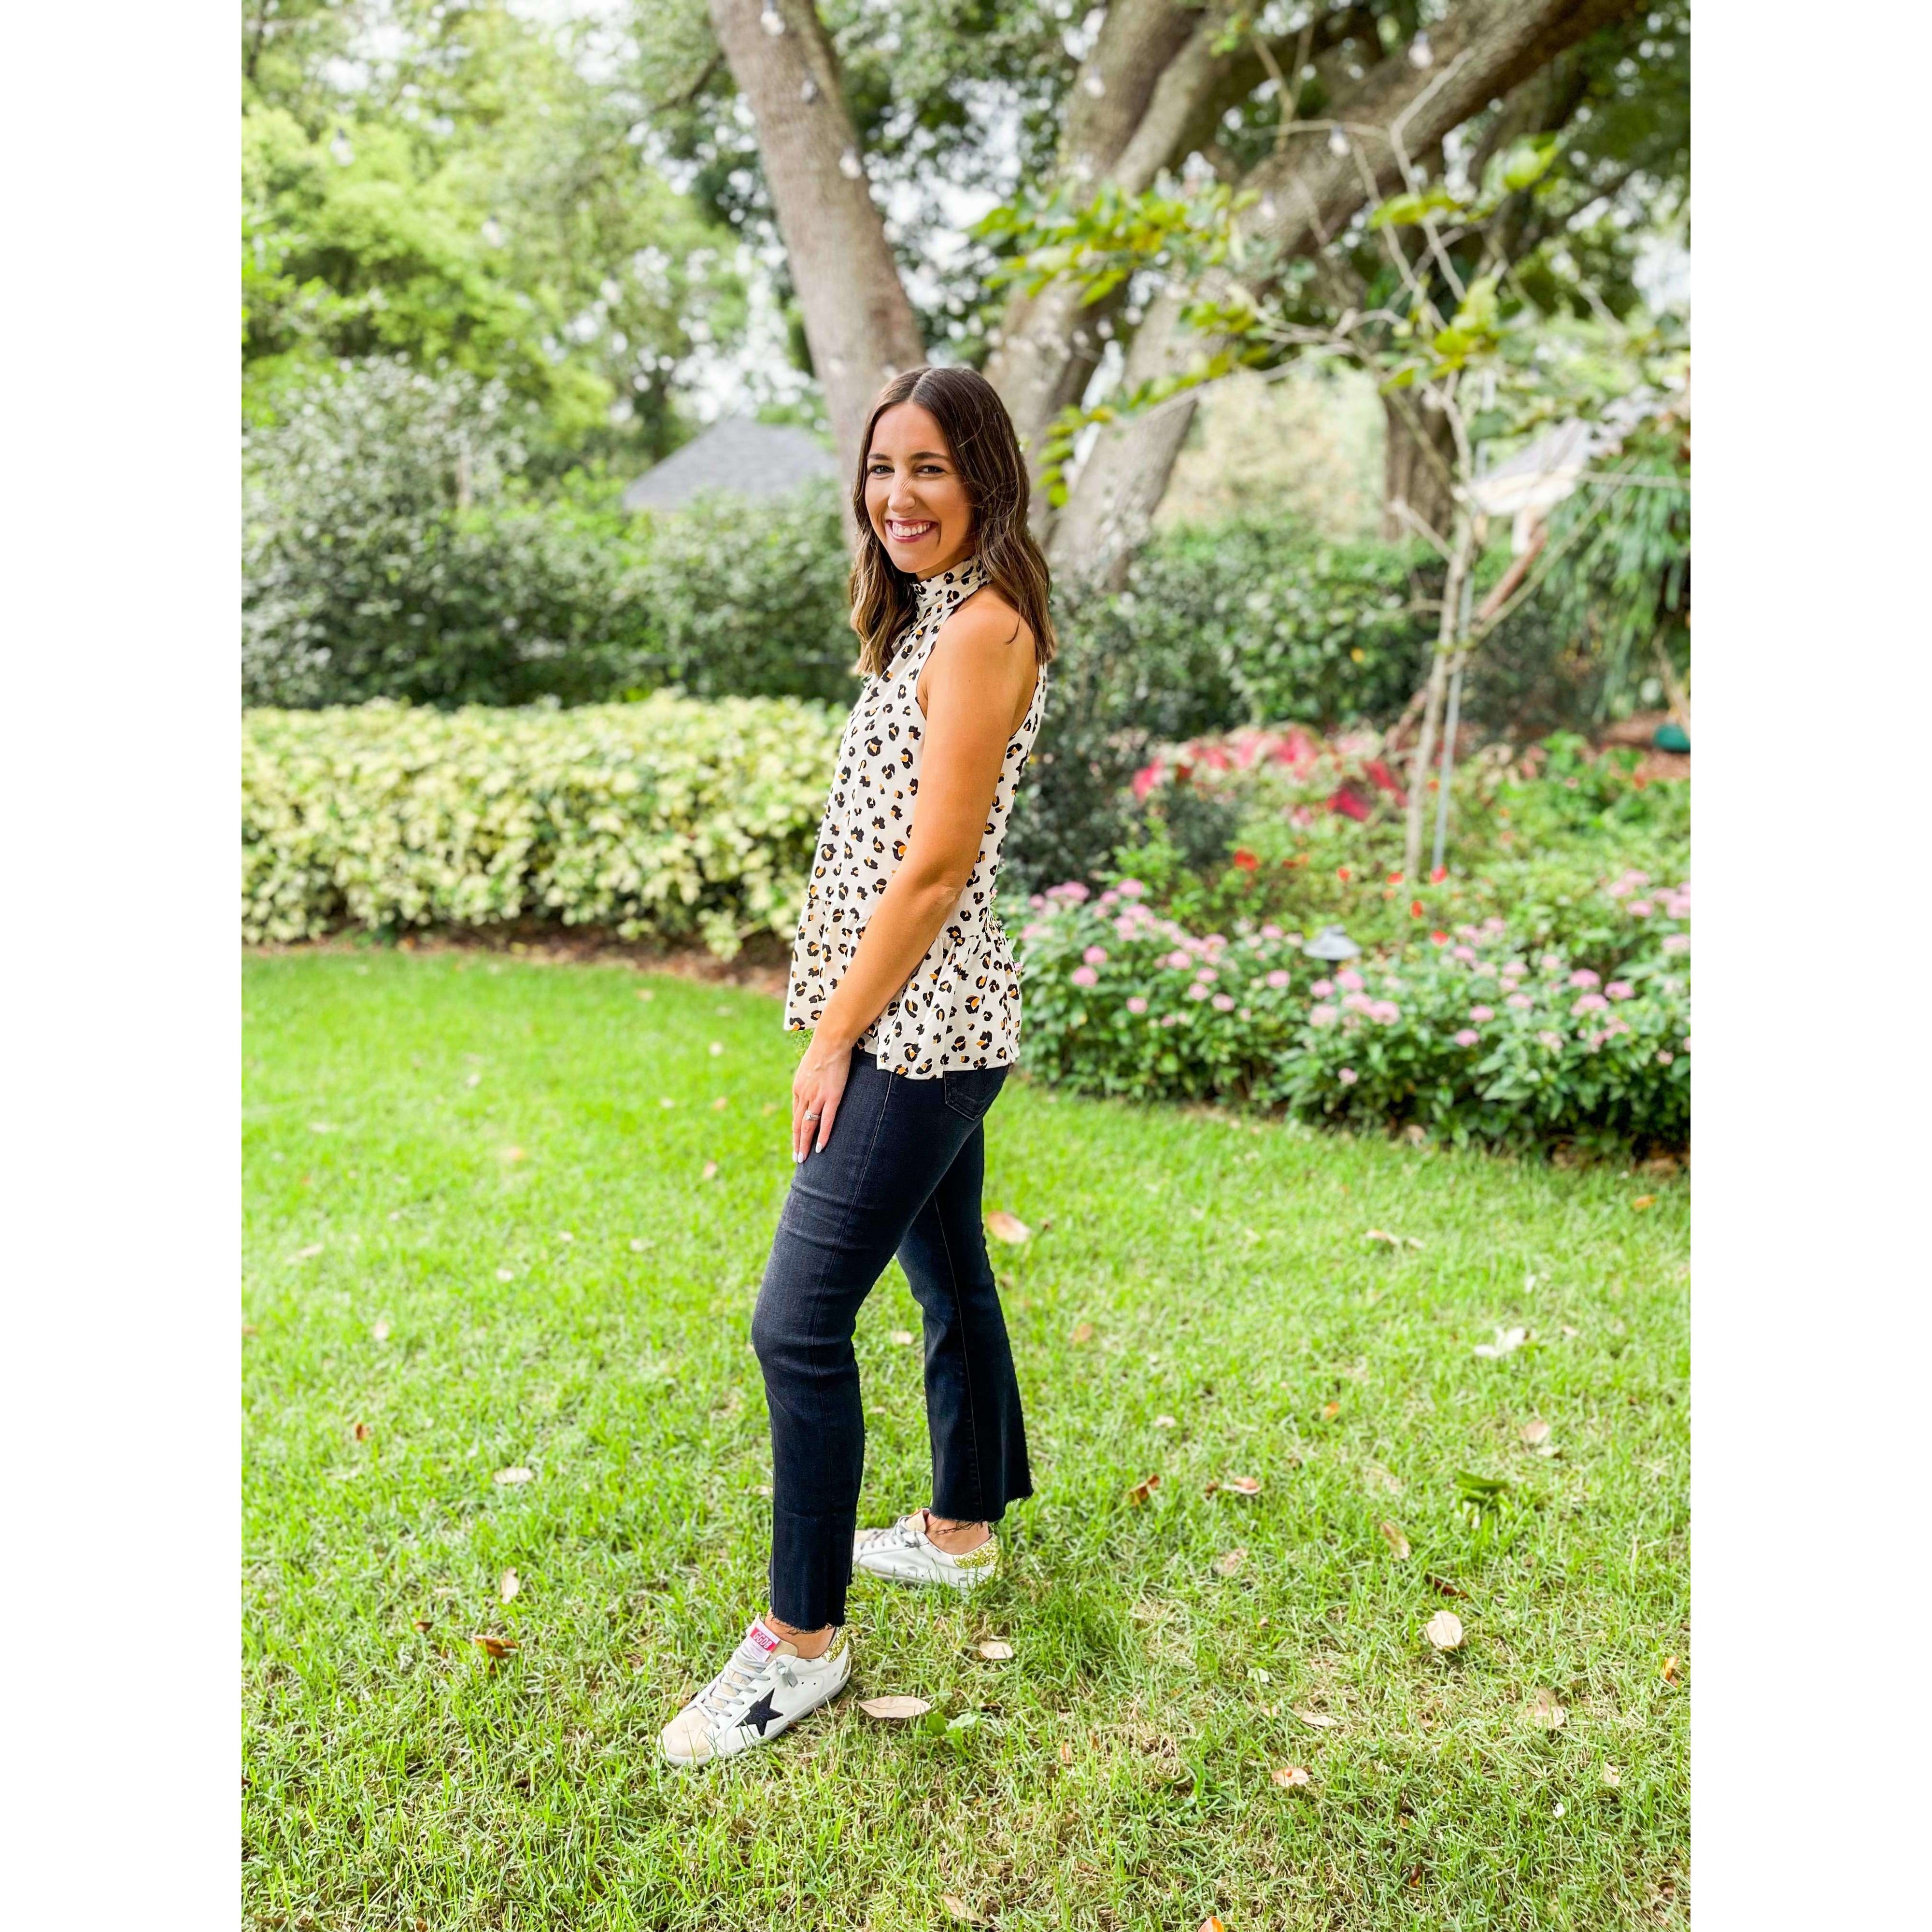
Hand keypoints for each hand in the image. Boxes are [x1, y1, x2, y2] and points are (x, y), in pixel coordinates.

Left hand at [791, 1038, 852, 1162]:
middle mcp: (804, 1095)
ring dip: (805, 1144)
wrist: (831, 1041)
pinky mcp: (832, 1097)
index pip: (796, 1114)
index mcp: (798, 1088)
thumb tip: (811, 1085)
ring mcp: (817, 1097)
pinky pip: (826, 1121)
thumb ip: (808, 1080)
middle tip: (797, 1159)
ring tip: (804, 1158)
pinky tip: (820, 1148)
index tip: (797, 1142)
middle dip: (797, 1143)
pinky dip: (822, 1135)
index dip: (796, 1130)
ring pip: (808, 1126)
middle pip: (798, 1124)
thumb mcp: (809, 1067)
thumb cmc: (823, 1050)